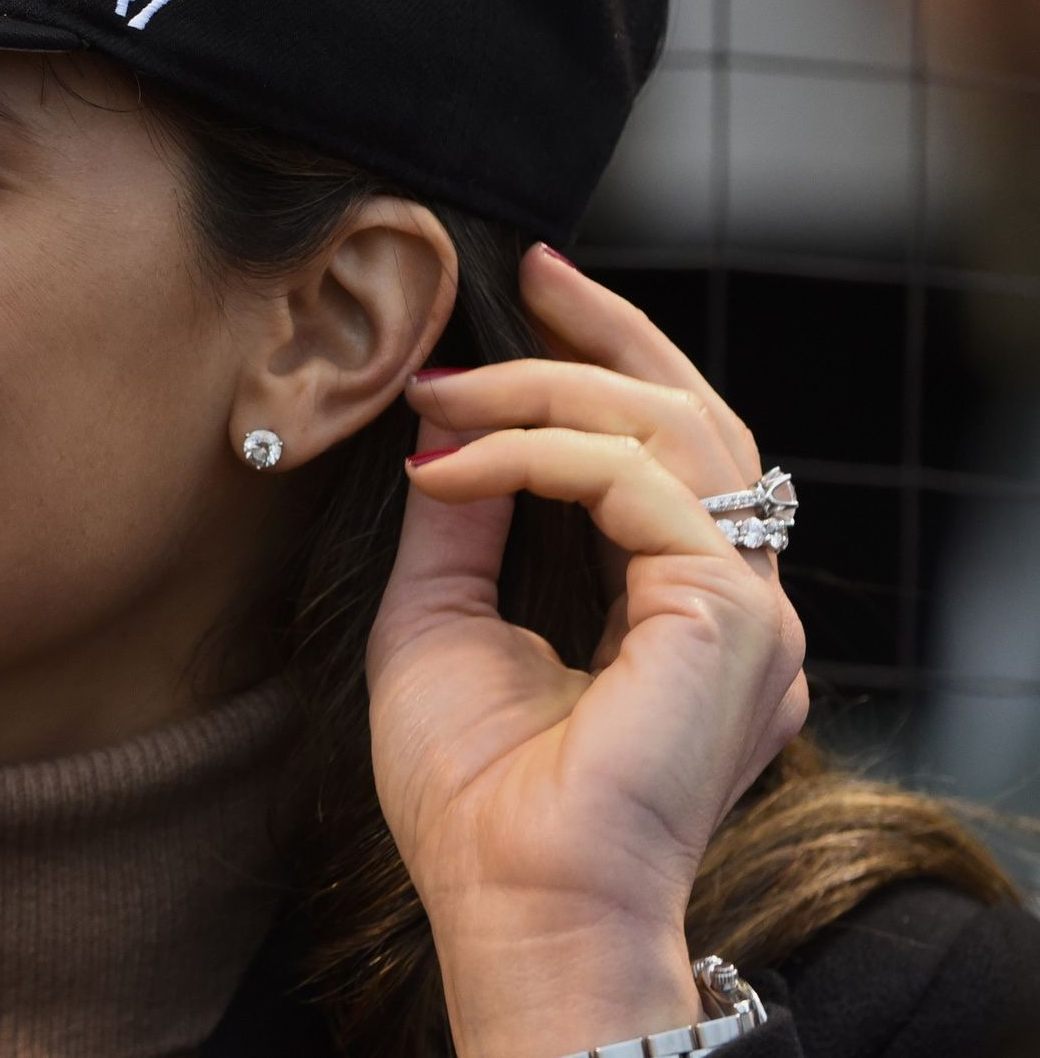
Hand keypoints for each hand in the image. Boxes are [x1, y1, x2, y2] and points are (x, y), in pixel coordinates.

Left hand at [363, 243, 808, 1057]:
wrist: (510, 904)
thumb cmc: (474, 796)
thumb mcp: (437, 621)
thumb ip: (458, 520)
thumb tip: (448, 420)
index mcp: (678, 609)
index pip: (668, 451)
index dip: (604, 363)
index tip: (528, 297)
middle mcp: (733, 603)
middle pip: (694, 419)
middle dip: (604, 337)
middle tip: (527, 278)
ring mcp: (744, 609)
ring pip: (673, 430)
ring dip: (551, 386)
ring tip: (450, 382)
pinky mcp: (728, 615)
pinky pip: (632, 483)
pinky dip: (534, 452)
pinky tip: (452, 459)